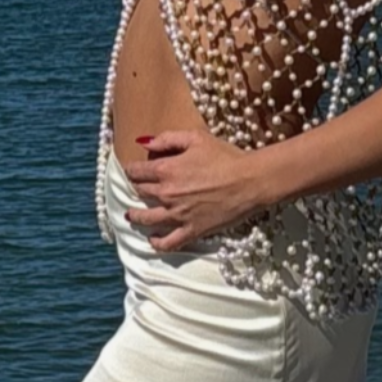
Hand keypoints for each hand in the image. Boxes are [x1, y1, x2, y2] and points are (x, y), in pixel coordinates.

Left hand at [122, 130, 264, 250]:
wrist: (250, 181)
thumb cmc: (226, 157)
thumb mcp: (196, 138)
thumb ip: (167, 139)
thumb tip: (144, 143)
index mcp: (166, 169)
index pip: (137, 171)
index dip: (132, 170)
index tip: (133, 170)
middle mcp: (167, 194)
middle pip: (141, 193)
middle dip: (135, 189)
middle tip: (136, 189)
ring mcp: (178, 215)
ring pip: (147, 219)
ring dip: (136, 217)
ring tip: (131, 216)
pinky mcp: (192, 230)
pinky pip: (169, 243)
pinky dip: (158, 243)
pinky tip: (154, 241)